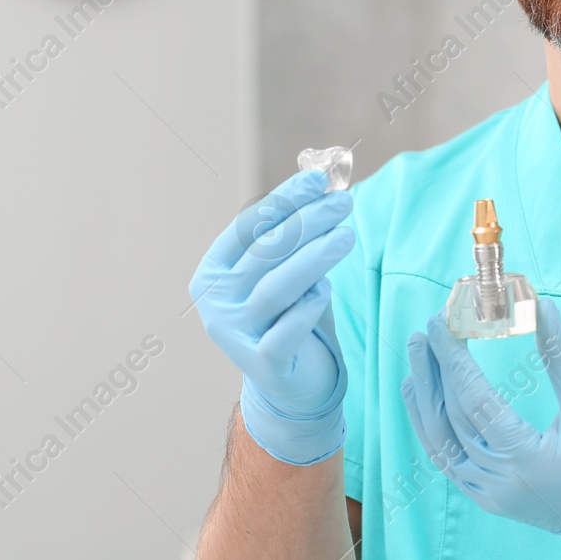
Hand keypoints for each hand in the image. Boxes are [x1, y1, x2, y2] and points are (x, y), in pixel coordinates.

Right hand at [188, 168, 356, 464]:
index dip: (283, 200)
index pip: (246, 226)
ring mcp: (235, 335)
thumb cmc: (285, 311)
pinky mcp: (261, 365)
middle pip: (265, 253)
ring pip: (276, 288)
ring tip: (347, 236)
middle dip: (308, 222)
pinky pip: (286, 332)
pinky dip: (307, 308)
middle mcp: (216, 302)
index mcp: (213, 271)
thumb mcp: (278, 271)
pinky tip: (325, 290)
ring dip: (314, 257)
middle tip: (343, 203)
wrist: (288, 379)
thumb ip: (289, 233)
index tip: (317, 179)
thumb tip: (321, 181)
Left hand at [400, 298, 560, 559]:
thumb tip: (540, 305)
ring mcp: (490, 495)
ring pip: (442, 442)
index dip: (454, 358)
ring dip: (426, 397)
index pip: (474, 400)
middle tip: (426, 328)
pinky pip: (449, 460)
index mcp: (526, 460)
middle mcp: (499, 483)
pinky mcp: (489, 498)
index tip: (440, 323)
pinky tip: (423, 396)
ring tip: (417, 355)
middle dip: (435, 370)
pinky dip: (432, 426)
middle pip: (452, 418)